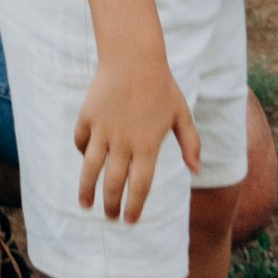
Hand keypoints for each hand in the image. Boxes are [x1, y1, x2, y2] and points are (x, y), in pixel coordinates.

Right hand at [74, 45, 199, 224]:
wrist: (134, 56)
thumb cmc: (161, 86)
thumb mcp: (182, 114)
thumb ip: (190, 143)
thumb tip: (196, 170)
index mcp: (148, 145)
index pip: (140, 186)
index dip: (135, 206)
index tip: (130, 220)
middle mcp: (124, 142)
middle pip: (114, 183)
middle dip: (111, 205)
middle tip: (110, 216)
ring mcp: (103, 129)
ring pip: (91, 168)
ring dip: (87, 189)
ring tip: (85, 204)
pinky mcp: (88, 116)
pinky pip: (81, 140)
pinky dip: (82, 152)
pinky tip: (85, 159)